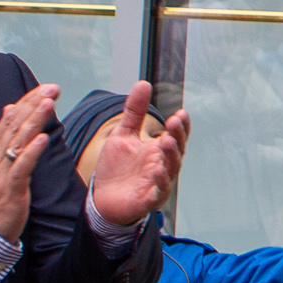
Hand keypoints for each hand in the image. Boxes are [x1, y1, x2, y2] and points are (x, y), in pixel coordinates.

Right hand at [0, 84, 58, 241]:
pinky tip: (41, 139)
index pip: (9, 122)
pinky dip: (30, 152)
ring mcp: (0, 174)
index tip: (44, 88)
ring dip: (33, 121)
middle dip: (33, 105)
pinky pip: (20, 168)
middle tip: (53, 88)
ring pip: (17, 143)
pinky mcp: (9, 190)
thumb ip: (2, 140)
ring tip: (48, 103)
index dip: (26, 103)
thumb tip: (9, 110)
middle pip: (13, 126)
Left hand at [82, 79, 189, 228]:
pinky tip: (156, 170)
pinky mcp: (149, 199)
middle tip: (174, 122)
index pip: (176, 135)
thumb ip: (134, 111)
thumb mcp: (123, 134)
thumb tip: (143, 83)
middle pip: (177, 149)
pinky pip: (159, 190)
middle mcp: (162, 164)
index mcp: (158, 149)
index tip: (180, 113)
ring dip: (171, 155)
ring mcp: (158, 182)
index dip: (181, 126)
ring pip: (171, 168)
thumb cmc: (116, 168)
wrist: (101, 199)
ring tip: (166, 141)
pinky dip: (161, 181)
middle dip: (178, 136)